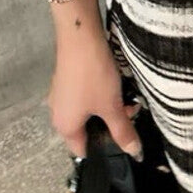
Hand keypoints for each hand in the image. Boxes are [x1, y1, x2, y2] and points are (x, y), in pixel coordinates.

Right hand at [45, 27, 142, 159]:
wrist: (80, 38)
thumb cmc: (93, 76)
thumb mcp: (112, 106)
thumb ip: (123, 131)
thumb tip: (134, 153)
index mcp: (65, 127)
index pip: (83, 150)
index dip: (104, 149)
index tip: (123, 139)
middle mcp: (58, 114)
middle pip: (87, 130)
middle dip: (111, 124)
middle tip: (130, 113)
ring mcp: (61, 96)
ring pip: (89, 112)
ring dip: (109, 108)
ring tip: (127, 98)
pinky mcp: (67, 80)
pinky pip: (85, 97)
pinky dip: (100, 95)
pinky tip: (114, 84)